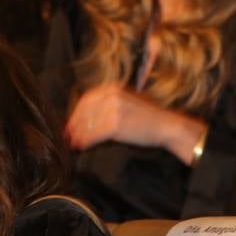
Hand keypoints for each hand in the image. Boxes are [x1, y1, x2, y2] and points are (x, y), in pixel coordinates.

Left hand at [64, 83, 203, 160]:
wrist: (168, 126)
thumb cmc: (150, 118)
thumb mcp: (129, 102)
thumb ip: (110, 104)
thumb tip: (89, 118)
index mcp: (113, 88)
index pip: (87, 99)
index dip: (76, 113)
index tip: (71, 124)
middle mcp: (111, 95)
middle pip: (84, 111)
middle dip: (74, 125)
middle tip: (67, 136)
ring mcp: (113, 109)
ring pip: (88, 124)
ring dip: (78, 135)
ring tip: (73, 144)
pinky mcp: (115, 124)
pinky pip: (94, 134)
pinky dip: (85, 141)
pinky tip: (81, 147)